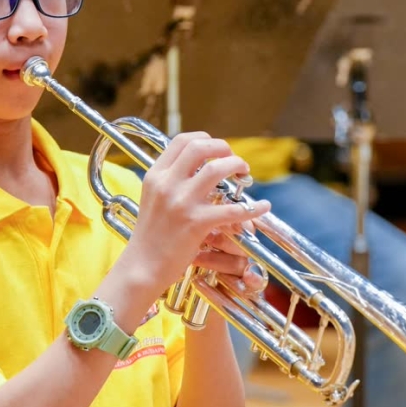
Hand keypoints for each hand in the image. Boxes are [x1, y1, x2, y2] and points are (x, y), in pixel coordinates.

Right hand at [126, 132, 268, 296]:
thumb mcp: (153, 199)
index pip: (182, 140)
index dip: (206, 139)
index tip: (218, 150)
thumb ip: (171, 181)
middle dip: (224, 148)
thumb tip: (197, 168)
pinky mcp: (196, 223)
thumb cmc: (151, 236)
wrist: (142, 267)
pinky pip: (232, 209)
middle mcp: (167, 184)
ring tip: (245, 174)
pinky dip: (252, 207)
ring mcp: (181, 202)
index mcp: (155, 175)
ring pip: (217, 169)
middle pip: (200, 147)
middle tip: (234, 160)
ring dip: (237, 166)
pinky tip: (263, 207)